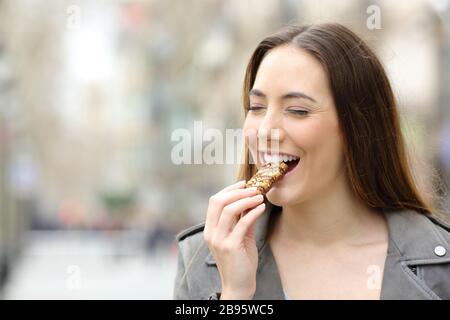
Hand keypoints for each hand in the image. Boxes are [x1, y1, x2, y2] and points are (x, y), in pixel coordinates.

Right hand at [203, 180, 265, 299]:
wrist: (239, 285)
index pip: (214, 201)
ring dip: (246, 199)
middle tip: (253, 188)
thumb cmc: (240, 261)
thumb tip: (251, 201)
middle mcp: (211, 233)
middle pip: (218, 202)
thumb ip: (242, 220)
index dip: (229, 189)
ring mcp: (219, 240)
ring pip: (229, 210)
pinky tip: (262, 208)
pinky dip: (253, 212)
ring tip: (260, 196)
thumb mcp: (240, 237)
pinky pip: (242, 223)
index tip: (244, 183)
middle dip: (237, 191)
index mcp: (210, 229)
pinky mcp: (230, 246)